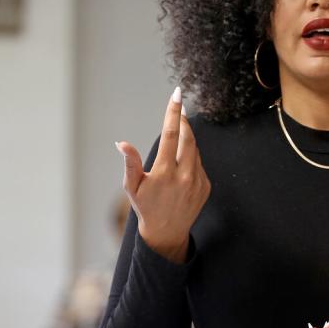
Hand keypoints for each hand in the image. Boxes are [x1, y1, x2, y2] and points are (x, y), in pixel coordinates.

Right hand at [116, 86, 210, 262]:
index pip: (171, 134)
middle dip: (184, 120)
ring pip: (195, 150)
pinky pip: (199, 163)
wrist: (167, 233)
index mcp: (165, 173)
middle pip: (188, 137)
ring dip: (188, 138)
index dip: (173, 112)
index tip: (177, 94)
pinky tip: (182, 162)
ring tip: (178, 132)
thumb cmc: (145, 207)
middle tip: (180, 107)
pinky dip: (191, 157)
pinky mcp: (206, 186)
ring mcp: (198, 181)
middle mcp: (185, 176)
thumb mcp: (132, 187)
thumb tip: (122, 143)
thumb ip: (130, 163)